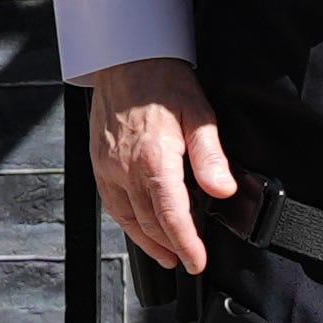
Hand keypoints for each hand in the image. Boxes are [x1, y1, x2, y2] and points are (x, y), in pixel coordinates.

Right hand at [87, 58, 239, 273]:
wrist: (126, 60)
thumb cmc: (164, 83)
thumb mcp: (199, 114)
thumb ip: (211, 156)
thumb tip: (223, 190)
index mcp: (152, 160)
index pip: (171, 216)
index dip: (186, 244)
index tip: (198, 262)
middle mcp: (124, 169)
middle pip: (149, 222)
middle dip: (171, 247)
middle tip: (189, 261)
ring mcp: (108, 168)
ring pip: (127, 218)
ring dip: (148, 241)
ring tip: (168, 255)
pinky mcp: (99, 164)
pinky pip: (112, 204)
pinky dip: (128, 223)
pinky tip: (140, 228)